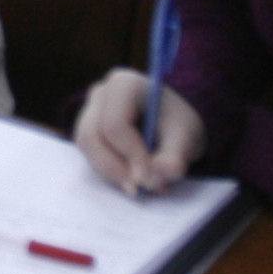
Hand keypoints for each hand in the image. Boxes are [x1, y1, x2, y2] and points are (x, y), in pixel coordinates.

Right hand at [74, 67, 204, 195]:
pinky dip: (108, 172)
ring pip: (87, 147)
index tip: (147, 180)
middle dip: (115, 167)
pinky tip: (131, 179)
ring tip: (140, 187)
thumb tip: (156, 178)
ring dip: (111, 172)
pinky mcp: (86, 129)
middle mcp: (101, 93)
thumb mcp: (186, 138)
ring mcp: (89, 110)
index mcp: (125, 84)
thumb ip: (174, 158)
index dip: (129, 154)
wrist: (172, 124)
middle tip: (139, 190)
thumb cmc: (178, 124)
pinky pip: (88, 154)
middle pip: (92, 135)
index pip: (115, 122)